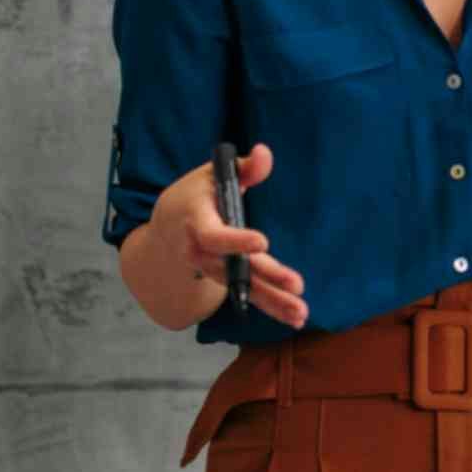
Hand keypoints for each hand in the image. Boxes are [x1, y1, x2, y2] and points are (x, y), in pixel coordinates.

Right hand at [154, 145, 307, 327]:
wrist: (169, 226)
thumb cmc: (195, 194)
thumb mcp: (212, 174)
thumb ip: (243, 168)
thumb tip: (264, 153)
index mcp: (196, 222)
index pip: (213, 235)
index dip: (235, 240)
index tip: (262, 242)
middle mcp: (202, 252)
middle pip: (235, 268)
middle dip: (266, 278)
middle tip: (295, 285)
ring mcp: (214, 270)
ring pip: (245, 288)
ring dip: (274, 302)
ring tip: (302, 313)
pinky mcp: (226, 280)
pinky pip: (249, 295)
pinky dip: (272, 307)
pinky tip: (296, 318)